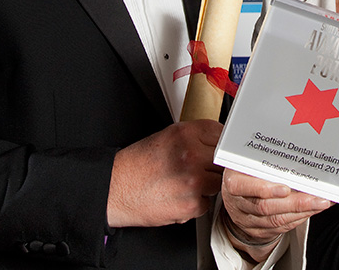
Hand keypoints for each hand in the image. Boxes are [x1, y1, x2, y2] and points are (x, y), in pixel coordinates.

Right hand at [107, 119, 223, 227]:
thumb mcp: (165, 137)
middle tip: (197, 169)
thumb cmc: (137, 164)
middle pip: (223, 160)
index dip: (218, 143)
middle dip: (213, 166)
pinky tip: (179, 196)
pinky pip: (207, 203)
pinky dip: (196, 203)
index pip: (220, 134)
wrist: (115, 188)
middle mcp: (191, 155)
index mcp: (184, 133)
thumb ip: (193, 137)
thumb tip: (216, 142)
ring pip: (218, 183)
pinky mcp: (191, 205)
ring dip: (207, 185)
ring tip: (185, 183)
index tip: (217, 149)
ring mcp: (193, 181)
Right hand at [220, 168, 330, 260]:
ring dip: (302, 211)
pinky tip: (312, 209)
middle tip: (317, 198)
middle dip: (295, 203)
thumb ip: (265, 159)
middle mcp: (238, 202)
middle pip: (265, 206)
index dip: (262, 189)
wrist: (237, 195)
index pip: (241, 187)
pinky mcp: (259, 231)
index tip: (285, 189)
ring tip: (320, 203)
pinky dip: (300, 218)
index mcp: (233, 180)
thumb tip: (294, 154)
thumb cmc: (246, 172)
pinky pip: (281, 228)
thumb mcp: (247, 160)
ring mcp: (248, 219)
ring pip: (276, 220)